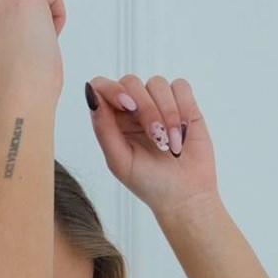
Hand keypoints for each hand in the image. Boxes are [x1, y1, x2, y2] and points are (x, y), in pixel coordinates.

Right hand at [0, 0, 65, 104]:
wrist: (16, 97)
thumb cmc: (3, 87)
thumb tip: (6, 22)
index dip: (5, 22)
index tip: (9, 45)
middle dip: (21, 15)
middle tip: (22, 48)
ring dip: (38, 14)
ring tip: (33, 44)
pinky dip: (57, 14)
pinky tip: (47, 37)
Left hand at [85, 73, 219, 215]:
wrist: (185, 195)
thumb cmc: (149, 183)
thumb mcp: (119, 160)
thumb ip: (103, 128)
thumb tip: (92, 94)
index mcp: (112, 120)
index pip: (102, 86)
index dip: (112, 89)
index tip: (128, 105)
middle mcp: (133, 109)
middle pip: (131, 82)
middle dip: (146, 108)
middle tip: (156, 136)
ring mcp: (158, 104)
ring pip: (157, 83)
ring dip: (167, 112)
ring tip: (171, 143)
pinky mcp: (184, 104)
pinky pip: (180, 86)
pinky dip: (182, 106)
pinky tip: (182, 131)